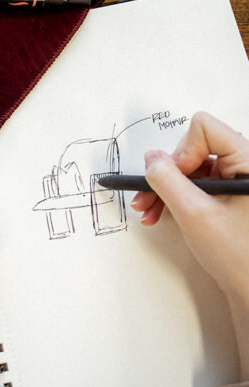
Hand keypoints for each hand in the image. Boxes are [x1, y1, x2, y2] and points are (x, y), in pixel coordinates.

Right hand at [131, 111, 248, 378]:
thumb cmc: (237, 256)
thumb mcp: (194, 214)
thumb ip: (167, 180)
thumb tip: (152, 158)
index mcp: (248, 164)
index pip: (205, 130)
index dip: (182, 151)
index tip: (175, 179)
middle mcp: (244, 168)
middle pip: (194, 148)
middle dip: (167, 174)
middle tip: (149, 198)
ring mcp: (237, 181)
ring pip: (190, 167)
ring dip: (166, 188)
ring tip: (149, 210)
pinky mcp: (228, 194)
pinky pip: (195, 183)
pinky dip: (175, 196)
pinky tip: (161, 212)